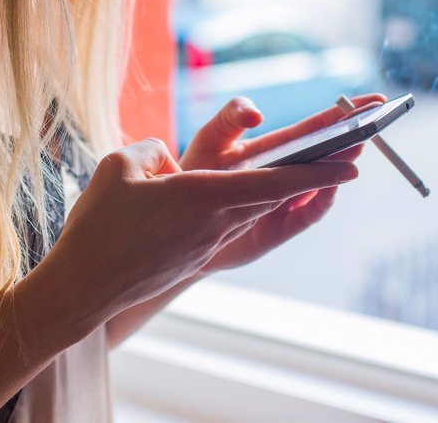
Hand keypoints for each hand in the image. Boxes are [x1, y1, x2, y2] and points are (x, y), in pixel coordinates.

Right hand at [53, 138, 358, 311]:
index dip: (317, 174)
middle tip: (345, 157)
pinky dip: (246, 209)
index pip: (274, 182)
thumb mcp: (120, 166)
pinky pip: (227, 226)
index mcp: (203, 197)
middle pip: (274, 197)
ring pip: (252, 212)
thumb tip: (171, 162)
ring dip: (281, 194)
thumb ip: (155, 150)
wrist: (85, 285)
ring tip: (298, 173)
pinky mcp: (195, 258)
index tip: (351, 166)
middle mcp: (215, 224)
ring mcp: (207, 245)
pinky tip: (234, 200)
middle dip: (314, 176)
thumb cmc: (99, 225)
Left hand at [180, 94, 386, 272]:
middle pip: (327, 153)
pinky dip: (321, 199)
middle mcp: (288, 173)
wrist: (179, 219)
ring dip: (341, 165)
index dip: (343, 115)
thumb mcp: (211, 137)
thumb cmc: (193, 174)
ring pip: (322, 182)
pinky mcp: (280, 227)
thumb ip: (231, 117)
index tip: (373, 100)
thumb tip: (257, 114)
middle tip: (377, 120)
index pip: (316, 129)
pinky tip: (330, 183)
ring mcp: (287, 199)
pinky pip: (308, 213)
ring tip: (356, 146)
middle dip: (352, 137)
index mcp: (277, 149)